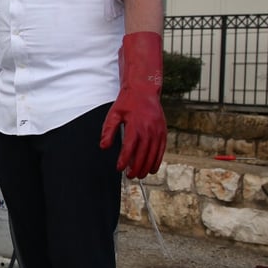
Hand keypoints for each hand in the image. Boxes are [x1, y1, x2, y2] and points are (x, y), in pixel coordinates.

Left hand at [99, 32, 165, 177]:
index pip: (129, 148)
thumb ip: (108, 131)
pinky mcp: (163, 131)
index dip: (124, 160)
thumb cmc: (127, 103)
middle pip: (143, 154)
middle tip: (130, 176)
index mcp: (135, 125)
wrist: (144, 90)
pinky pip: (161, 149)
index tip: (119, 168)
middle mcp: (148, 129)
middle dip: (136, 168)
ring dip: (147, 167)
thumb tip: (104, 147)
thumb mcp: (114, 114)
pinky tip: (152, 168)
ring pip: (153, 154)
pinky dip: (157, 160)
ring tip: (140, 175)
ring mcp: (157, 131)